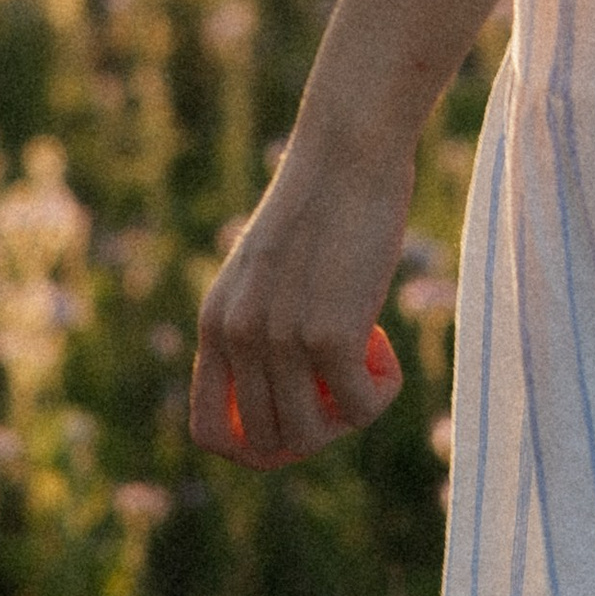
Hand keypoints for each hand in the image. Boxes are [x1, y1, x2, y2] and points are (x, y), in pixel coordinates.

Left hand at [190, 98, 412, 468]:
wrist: (348, 150)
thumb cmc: (321, 203)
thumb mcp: (268, 270)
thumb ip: (261, 324)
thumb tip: (291, 400)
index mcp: (214, 323)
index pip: (209, 433)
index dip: (253, 446)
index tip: (297, 416)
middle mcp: (237, 337)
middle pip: (267, 444)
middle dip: (313, 432)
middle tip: (342, 385)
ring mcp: (280, 339)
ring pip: (311, 437)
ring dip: (346, 415)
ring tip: (364, 362)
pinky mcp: (330, 334)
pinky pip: (360, 408)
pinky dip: (381, 391)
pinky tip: (385, 346)